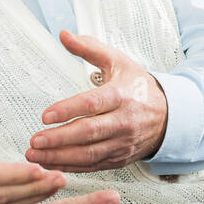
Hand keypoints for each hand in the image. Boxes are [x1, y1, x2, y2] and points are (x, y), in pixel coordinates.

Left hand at [26, 30, 167, 172]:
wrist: (169, 115)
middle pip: (89, 132)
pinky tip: (51, 164)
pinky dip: (70, 168)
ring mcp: (122, 143)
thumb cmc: (138, 87)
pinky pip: (92, 166)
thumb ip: (89, 48)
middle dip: (59, 138)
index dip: (68, 110)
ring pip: (89, 154)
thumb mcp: (117, 61)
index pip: (92, 104)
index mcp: (121, 95)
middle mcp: (123, 121)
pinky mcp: (119, 159)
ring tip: (35, 155)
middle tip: (34, 140)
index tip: (45, 116)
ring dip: (60, 157)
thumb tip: (64, 35)